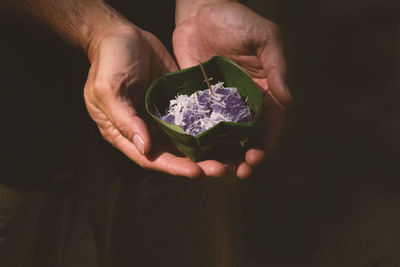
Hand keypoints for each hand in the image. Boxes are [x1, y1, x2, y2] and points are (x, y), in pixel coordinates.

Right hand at [84, 25, 226, 177]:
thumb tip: (145, 149)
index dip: (174, 168)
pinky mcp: (178, 103)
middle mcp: (147, 130)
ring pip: (188, 141)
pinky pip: (195, 119)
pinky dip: (209, 128)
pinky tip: (228, 133)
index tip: (196, 173)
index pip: (151, 159)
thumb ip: (125, 120)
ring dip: (208, 151)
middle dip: (198, 164)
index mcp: (126, 133)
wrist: (123, 34)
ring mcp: (164, 117)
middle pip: (173, 155)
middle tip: (222, 169)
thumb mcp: (109, 90)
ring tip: (231, 159)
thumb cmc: (109, 62)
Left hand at [173, 2, 290, 177]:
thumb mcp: (264, 37)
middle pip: (247, 136)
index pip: (270, 122)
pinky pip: (199, 124)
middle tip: (239, 171)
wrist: (199, 11)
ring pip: (224, 136)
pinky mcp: (196, 100)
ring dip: (223, 154)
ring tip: (218, 170)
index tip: (257, 156)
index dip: (266, 141)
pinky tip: (195, 154)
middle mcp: (242, 101)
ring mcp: (218, 103)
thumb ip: (277, 66)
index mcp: (263, 89)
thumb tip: (288, 99)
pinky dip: (199, 141)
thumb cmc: (236, 19)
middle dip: (245, 156)